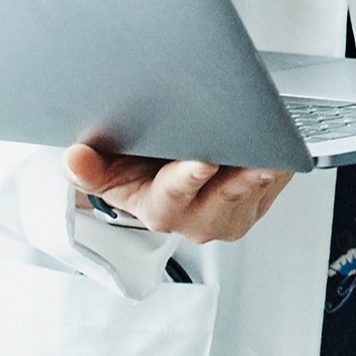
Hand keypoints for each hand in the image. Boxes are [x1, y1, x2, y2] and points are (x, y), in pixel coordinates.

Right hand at [61, 143, 291, 245]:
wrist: (162, 168)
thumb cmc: (137, 166)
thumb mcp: (107, 168)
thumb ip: (90, 167)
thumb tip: (73, 159)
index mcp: (159, 211)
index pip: (173, 198)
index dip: (187, 181)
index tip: (202, 162)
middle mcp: (200, 220)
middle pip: (224, 200)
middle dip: (237, 178)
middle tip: (255, 154)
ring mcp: (236, 210)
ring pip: (257, 190)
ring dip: (266, 167)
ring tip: (275, 142)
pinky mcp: (264, 195)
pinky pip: (279, 177)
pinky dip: (280, 156)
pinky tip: (281, 136)